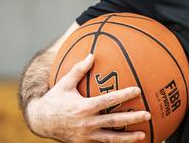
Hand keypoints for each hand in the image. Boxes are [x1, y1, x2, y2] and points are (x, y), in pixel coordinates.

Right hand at [27, 54, 150, 142]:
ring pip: (111, 138)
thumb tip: (92, 54)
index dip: (123, 95)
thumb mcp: (64, 83)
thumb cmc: (54, 100)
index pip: (108, 101)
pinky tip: (128, 141)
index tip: (138, 91)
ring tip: (143, 135)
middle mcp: (86, 123)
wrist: (40, 122)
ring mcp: (86, 135)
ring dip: (128, 138)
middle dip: (132, 119)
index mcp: (83, 107)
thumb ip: (79, 69)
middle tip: (148, 115)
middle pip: (114, 121)